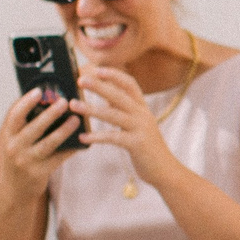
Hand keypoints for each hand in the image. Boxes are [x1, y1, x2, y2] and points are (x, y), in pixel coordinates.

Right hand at [0, 88, 80, 202]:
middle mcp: (14, 148)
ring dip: (63, 130)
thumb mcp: (14, 140)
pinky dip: (70, 148)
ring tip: (76, 119)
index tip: (39, 90)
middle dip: (49, 114)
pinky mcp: (39, 173)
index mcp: (8, 136)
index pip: (14, 116)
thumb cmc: (19, 157)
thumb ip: (25, 123)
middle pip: (33, 128)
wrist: (13, 190)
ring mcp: (26, 162)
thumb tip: (46, 99)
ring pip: (48, 143)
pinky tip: (81, 140)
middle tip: (64, 101)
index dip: (26, 102)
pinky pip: (58, 158)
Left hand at [74, 65, 176, 183]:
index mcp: (142, 108)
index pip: (130, 84)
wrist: (165, 170)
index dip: (114, 75)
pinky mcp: (137, 144)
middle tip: (80, 79)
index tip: (97, 69)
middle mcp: (143, 115)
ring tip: (73, 105)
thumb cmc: (147, 148)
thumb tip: (104, 100)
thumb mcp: (138, 125)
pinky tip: (82, 137)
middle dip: (99, 86)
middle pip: (119, 95)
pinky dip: (96, 136)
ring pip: (113, 114)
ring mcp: (140, 129)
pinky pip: (113, 137)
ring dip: (91, 108)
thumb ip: (124, 112)